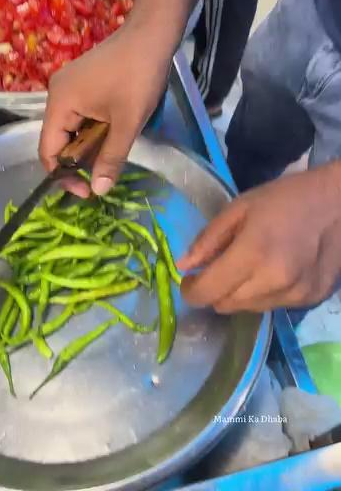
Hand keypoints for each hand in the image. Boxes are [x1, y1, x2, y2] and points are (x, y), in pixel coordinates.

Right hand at [39, 21, 170, 196]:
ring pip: (72, 128)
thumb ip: (111, 158)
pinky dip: (94, 129)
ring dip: (90, 145)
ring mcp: (70, 86)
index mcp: (60, 102)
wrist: (152, 35)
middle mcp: (57, 94)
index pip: (48, 150)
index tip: (88, 191)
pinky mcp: (83, 82)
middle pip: (59, 139)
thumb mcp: (127, 123)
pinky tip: (114, 134)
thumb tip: (99, 190)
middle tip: (104, 175)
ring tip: (112, 154)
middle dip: (80, 161)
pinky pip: (81, 114)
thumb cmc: (138, 78)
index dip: (64, 175)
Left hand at [178, 165, 340, 312]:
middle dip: (214, 291)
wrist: (339, 204)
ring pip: (248, 309)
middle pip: (225, 305)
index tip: (188, 281)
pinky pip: (272, 306)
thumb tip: (183, 266)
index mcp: (253, 253)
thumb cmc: (285, 198)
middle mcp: (274, 281)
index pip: (209, 292)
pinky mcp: (310, 300)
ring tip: (248, 267)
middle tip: (217, 270)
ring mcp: (295, 295)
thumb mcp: (239, 207)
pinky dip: (263, 294)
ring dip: (239, 294)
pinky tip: (272, 270)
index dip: (191, 291)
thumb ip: (209, 239)